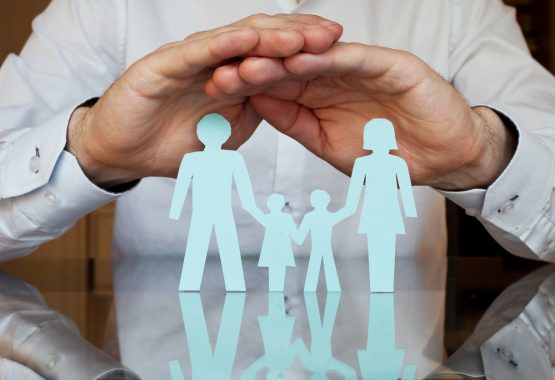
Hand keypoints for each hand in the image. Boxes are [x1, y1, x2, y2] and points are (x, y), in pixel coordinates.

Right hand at [66, 14, 342, 186]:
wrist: (126, 153)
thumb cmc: (173, 143)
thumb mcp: (227, 134)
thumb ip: (253, 115)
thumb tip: (285, 105)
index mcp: (232, 77)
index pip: (274, 58)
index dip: (306, 53)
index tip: (340, 53)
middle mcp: (215, 62)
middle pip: (263, 41)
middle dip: (299, 36)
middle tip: (333, 34)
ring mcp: (191, 60)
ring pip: (235, 42)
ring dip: (269, 36)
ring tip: (302, 34)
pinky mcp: (164, 65)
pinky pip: (199, 53)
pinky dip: (224, 45)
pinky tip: (248, 38)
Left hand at [210, 43, 515, 189]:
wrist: (441, 158)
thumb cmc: (387, 155)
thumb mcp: (328, 145)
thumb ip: (295, 123)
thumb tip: (257, 105)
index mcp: (319, 96)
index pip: (276, 86)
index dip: (246, 87)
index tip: (215, 91)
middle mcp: (335, 76)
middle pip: (288, 67)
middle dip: (255, 69)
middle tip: (222, 73)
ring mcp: (361, 68)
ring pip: (316, 58)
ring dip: (284, 60)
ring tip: (252, 62)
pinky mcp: (390, 64)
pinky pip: (356, 58)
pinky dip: (330, 57)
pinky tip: (303, 58)